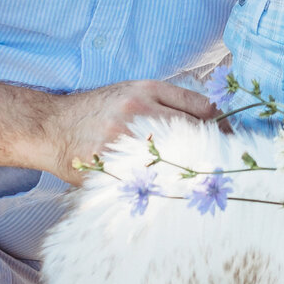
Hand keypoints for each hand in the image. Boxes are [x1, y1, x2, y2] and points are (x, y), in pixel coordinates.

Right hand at [36, 79, 220, 182]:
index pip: (201, 107)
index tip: (231, 139)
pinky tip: (179, 193)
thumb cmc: (97, 110)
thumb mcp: (131, 91)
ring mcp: (124, 142)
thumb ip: (168, 100)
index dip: (222, 126)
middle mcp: (137, 113)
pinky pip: (150, 180)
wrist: (52, 128)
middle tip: (229, 164)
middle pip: (194, 133)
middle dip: (216, 150)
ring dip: (197, 171)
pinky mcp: (112, 167)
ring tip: (209, 180)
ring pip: (177, 159)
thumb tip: (213, 117)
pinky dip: (169, 187)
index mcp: (146, 91)